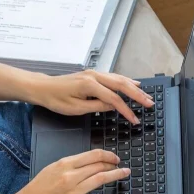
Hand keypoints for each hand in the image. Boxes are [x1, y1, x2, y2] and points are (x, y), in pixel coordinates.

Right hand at [2, 149, 129, 193]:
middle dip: (114, 166)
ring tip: (123, 175)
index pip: (92, 155)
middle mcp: (69, 176)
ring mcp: (71, 192)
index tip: (115, 158)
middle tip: (121, 167)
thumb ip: (70, 166)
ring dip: (114, 176)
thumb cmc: (38, 188)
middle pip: (98, 167)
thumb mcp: (52, 169)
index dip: (107, 155)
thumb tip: (89, 163)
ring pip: (98, 180)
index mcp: (65, 164)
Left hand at [30, 70, 153, 122]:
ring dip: (134, 87)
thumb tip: (113, 107)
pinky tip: (133, 84)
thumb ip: (96, 106)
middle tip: (150, 104)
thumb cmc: (56, 99)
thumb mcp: (75, 108)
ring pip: (119, 78)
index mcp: (90, 85)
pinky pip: (113, 77)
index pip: (114, 99)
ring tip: (146, 95)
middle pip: (122, 85)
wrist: (43, 88)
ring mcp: (94, 73)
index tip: (135, 120)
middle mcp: (94, 76)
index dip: (127, 111)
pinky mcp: (92, 74)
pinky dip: (125, 81)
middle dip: (138, 95)